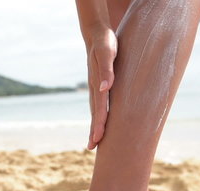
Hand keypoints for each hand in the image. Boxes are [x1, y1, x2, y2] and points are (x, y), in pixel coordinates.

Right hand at [86, 27, 116, 149]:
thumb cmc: (105, 42)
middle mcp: (95, 89)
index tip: (97, 139)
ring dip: (95, 127)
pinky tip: (101, 124)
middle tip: (91, 147)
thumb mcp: (108, 52)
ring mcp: (96, 89)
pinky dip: (99, 117)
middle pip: (95, 114)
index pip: (100, 109)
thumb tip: (105, 88)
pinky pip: (99, 106)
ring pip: (96, 111)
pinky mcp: (99, 86)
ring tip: (94, 142)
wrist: (97, 34)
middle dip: (94, 131)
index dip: (99, 125)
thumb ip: (107, 70)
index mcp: (98, 84)